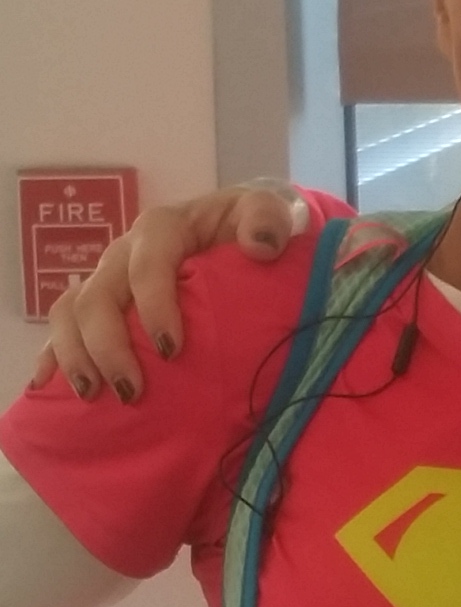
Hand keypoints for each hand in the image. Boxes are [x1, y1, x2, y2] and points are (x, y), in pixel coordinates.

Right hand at [30, 184, 308, 402]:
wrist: (241, 236)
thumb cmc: (250, 228)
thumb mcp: (267, 212)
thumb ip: (267, 219)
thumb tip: (261, 245)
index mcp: (162, 229)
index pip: (148, 263)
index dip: (153, 304)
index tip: (173, 348)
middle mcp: (124, 254)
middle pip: (99, 295)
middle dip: (108, 345)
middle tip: (131, 390)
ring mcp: (107, 280)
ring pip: (71, 312)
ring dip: (77, 355)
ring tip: (93, 394)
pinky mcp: (99, 306)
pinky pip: (62, 327)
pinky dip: (52, 355)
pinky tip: (48, 386)